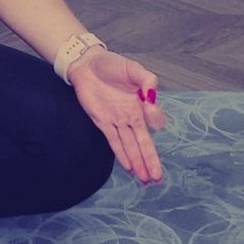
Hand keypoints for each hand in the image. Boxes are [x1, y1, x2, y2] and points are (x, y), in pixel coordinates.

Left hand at [69, 49, 164, 183]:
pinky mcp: (102, 122)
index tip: (155, 120)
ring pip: (130, 145)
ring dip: (138, 162)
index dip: (155, 119)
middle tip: (157, 178)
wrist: (86, 63)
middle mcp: (131, 115)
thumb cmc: (111, 64)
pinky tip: (129, 167)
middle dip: (150, 160)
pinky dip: (121, 154)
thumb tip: (152, 98)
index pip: (153, 118)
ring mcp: (117, 120)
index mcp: (141, 102)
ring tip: (145, 179)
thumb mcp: (133, 68)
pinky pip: (114, 141)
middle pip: (143, 141)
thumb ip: (147, 80)